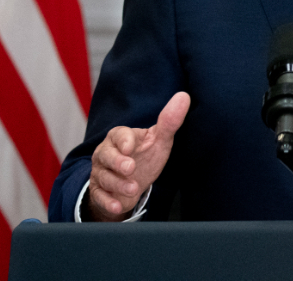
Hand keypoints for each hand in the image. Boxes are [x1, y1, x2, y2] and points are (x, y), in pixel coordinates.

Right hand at [87, 92, 190, 221]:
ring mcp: (101, 172)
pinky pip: (99, 196)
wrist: (134, 181)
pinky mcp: (99, 191)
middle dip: (117, 162)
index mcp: (120, 136)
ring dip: (118, 184)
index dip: (123, 140)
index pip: (118, 134)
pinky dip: (107, 202)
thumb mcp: (159, 139)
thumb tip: (184, 96)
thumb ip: (170, 121)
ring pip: (104, 177)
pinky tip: (117, 205)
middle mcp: (106, 153)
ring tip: (133, 188)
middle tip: (131, 168)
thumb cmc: (146, 154)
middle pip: (106, 155)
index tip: (130, 147)